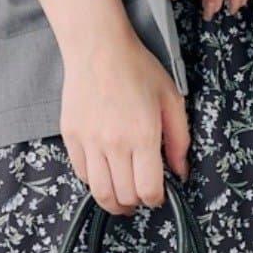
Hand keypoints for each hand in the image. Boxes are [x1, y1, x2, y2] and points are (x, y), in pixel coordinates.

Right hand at [59, 21, 189, 214]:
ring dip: (114, 202)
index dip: (156, 200)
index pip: (148, 190)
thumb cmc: (138, 70)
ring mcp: (89, 142)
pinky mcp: (71, 137)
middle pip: (124, 196)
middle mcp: (114, 143)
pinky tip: (106, 175)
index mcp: (143, 136)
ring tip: (122, 199)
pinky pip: (82, 174)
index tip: (159, 194)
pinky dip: (95, 182)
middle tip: (142, 197)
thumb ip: (180, 140)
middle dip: (137, 203)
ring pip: (100, 192)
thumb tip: (181, 172)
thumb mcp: (172, 100)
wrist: (98, 49)